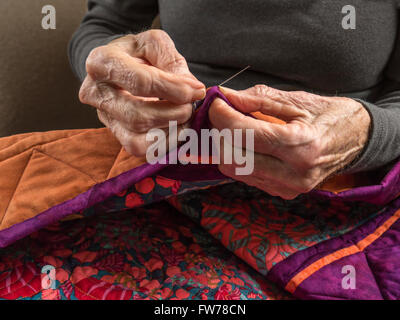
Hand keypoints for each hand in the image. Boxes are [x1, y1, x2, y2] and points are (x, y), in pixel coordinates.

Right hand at [79, 30, 205, 155]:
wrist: (121, 67)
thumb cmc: (138, 53)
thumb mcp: (154, 44)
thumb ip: (172, 62)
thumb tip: (191, 89)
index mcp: (102, 62)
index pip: (141, 82)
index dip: (174, 89)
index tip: (197, 91)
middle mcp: (95, 93)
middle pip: (138, 116)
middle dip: (173, 114)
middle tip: (191, 106)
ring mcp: (104, 117)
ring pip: (138, 138)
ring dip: (170, 131)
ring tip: (185, 116)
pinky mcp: (115, 134)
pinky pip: (139, 149)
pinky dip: (164, 143)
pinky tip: (176, 129)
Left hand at [209, 85, 370, 198]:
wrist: (357, 141)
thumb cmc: (330, 116)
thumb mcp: (298, 100)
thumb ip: (259, 99)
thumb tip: (225, 95)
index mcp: (302, 145)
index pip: (246, 134)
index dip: (223, 117)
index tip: (216, 102)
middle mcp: (294, 173)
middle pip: (234, 158)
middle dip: (219, 133)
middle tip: (221, 113)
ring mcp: (288, 187)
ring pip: (235, 171)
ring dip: (225, 146)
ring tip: (233, 126)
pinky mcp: (283, 192)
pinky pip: (246, 177)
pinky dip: (238, 158)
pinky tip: (246, 143)